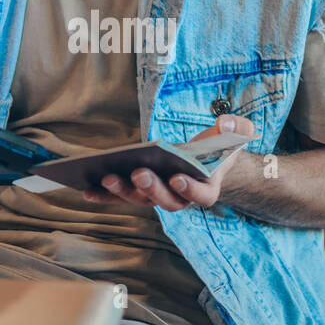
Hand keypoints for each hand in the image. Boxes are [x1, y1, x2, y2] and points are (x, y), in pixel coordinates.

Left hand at [81, 114, 253, 211]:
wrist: (205, 158)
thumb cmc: (219, 146)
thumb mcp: (235, 133)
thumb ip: (237, 128)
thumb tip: (225, 124)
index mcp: (207, 189)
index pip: (200, 194)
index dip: (190, 189)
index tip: (178, 178)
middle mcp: (182, 199)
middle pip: (166, 200)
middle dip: (151, 187)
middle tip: (139, 172)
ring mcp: (158, 198)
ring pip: (140, 200)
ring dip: (123, 191)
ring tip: (106, 176)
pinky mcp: (140, 193)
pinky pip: (122, 198)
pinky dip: (105, 196)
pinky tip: (87, 189)